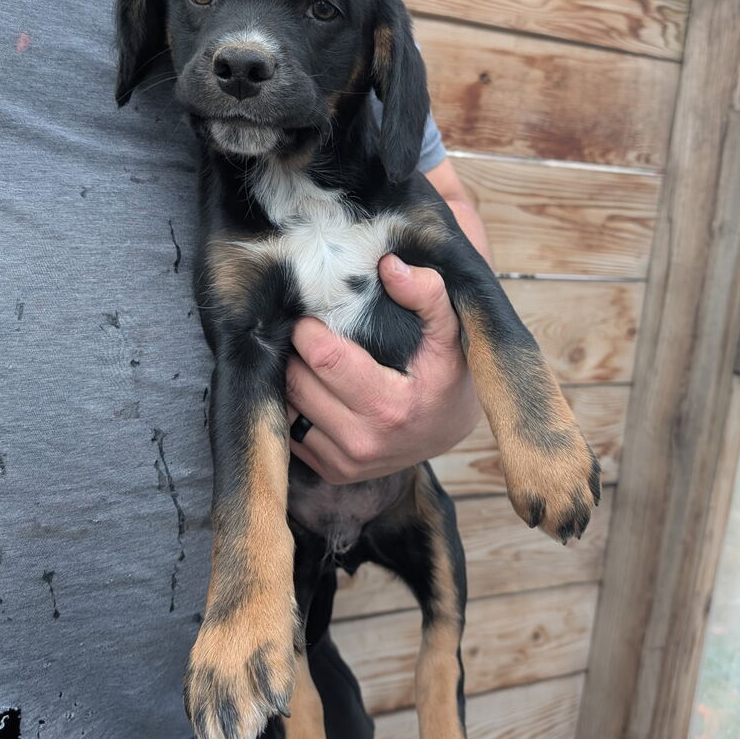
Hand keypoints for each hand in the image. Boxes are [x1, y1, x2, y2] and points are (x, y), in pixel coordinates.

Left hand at [285, 255, 480, 483]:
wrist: (451, 428)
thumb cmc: (447, 373)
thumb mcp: (449, 330)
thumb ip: (426, 293)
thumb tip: (388, 265)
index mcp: (391, 407)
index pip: (323, 359)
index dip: (309, 329)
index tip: (312, 315)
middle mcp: (365, 442)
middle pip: (296, 382)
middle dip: (294, 352)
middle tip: (305, 332)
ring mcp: (347, 463)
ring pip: (288, 408)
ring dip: (289, 377)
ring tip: (305, 358)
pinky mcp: (334, 472)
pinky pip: (291, 432)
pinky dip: (294, 405)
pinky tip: (311, 385)